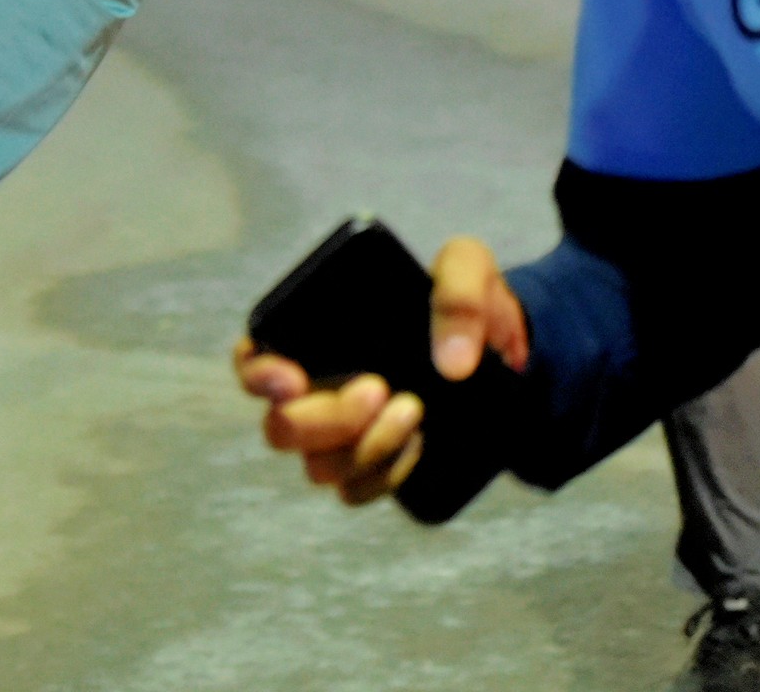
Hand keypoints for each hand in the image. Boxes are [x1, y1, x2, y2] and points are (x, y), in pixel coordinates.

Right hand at [233, 236, 530, 507]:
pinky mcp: (371, 463)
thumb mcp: (469, 269)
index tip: (291, 380)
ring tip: (415, 411)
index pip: (255, 357)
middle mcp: (318, 387)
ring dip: (364, 449)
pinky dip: (385, 475)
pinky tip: (419, 444)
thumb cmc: (467, 299)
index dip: (258, 374)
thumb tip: (451, 363)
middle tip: (379, 389)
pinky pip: (356, 491)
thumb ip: (459, 295)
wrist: (504, 348)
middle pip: (282, 427)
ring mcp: (342, 432)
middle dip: (327, 419)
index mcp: (318, 333)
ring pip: (319, 467)